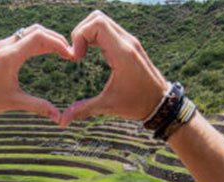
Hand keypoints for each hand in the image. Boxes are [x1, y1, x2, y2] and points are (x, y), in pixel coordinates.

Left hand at [0, 24, 74, 125]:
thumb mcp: (14, 102)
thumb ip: (38, 106)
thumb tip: (59, 117)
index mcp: (9, 56)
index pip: (39, 38)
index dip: (58, 43)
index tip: (70, 56)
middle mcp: (5, 46)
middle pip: (36, 31)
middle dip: (55, 38)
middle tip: (69, 52)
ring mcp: (0, 46)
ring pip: (27, 32)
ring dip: (45, 39)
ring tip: (59, 51)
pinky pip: (20, 38)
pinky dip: (34, 42)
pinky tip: (43, 52)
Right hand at [59, 11, 169, 127]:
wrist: (161, 103)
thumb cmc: (138, 104)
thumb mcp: (109, 106)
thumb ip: (84, 109)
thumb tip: (62, 121)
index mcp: (122, 53)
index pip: (97, 24)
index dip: (80, 35)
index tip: (77, 57)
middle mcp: (127, 42)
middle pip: (97, 17)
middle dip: (81, 32)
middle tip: (77, 54)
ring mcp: (129, 41)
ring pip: (102, 20)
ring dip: (88, 33)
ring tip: (82, 54)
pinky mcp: (129, 44)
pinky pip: (109, 29)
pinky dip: (96, 36)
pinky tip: (90, 54)